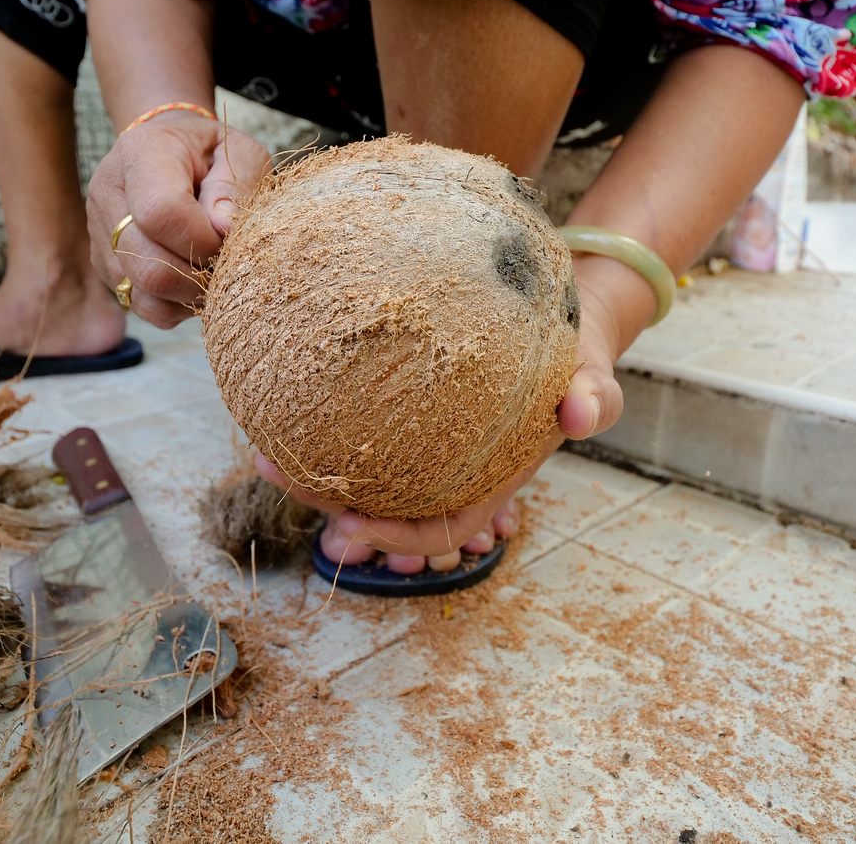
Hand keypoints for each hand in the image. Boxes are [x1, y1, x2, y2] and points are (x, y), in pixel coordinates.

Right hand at [86, 115, 270, 326]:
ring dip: (188, 295)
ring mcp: (100, 233)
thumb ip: (237, 184)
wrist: (168, 149)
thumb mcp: (238, 152)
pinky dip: (174, 305)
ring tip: (211, 272)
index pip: (161, 211)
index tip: (225, 238)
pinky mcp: (104, 264)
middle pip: (147, 264)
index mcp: (141, 154)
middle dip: (198, 276)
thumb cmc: (211, 152)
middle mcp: (108, 193)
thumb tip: (223, 228)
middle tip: (225, 263)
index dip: (202, 239)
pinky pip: (141, 306)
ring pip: (143, 293)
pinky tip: (193, 280)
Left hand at [257, 268, 639, 571]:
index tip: (348, 524)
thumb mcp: (593, 371)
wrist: (567, 316)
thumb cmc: (577, 351)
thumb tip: (579, 414)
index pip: (439, 529)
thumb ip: (594, 395)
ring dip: (312, 469)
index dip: (393, 538)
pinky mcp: (408, 410)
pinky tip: (283, 401)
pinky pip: (361, 428)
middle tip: (274, 470)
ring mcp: (426, 445)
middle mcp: (452, 470)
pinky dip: (324, 425)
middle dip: (328, 503)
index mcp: (491, 480)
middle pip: (384, 507)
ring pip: (363, 473)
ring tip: (261, 448)